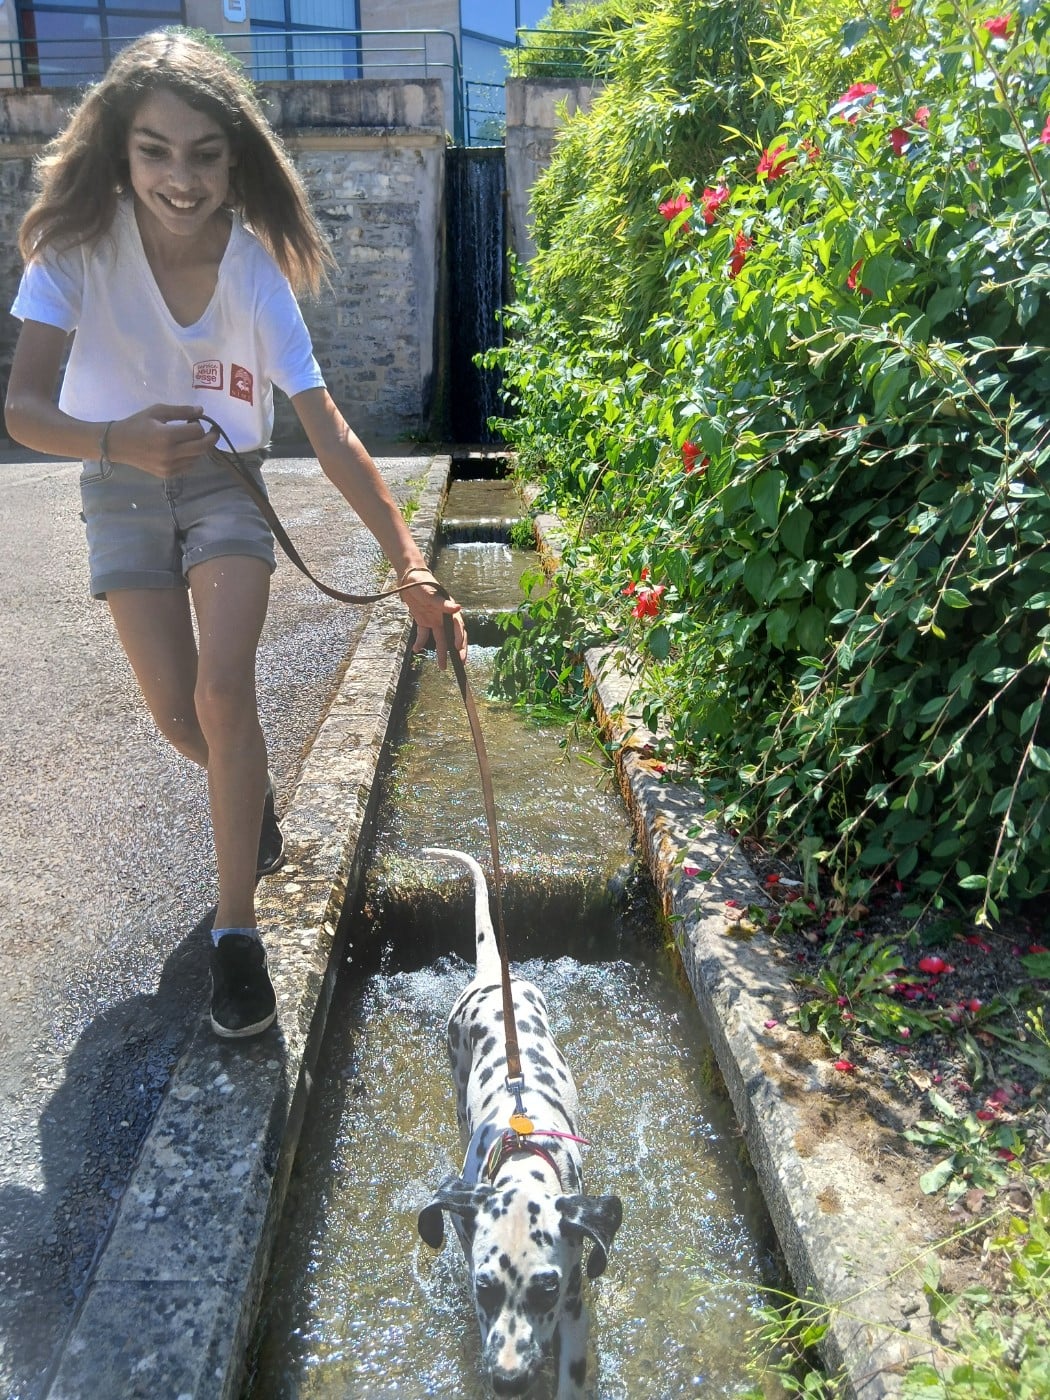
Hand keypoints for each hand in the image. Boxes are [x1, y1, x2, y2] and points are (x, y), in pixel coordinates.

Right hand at [105, 404, 219, 478]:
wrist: (117, 444)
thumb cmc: (137, 424)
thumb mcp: (157, 411)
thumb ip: (181, 411)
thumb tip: (202, 411)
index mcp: (167, 436)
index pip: (197, 431)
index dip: (199, 424)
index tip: (193, 419)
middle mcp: (170, 454)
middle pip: (203, 448)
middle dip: (210, 438)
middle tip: (212, 431)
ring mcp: (169, 467)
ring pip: (197, 458)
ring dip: (199, 448)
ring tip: (191, 439)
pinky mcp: (167, 475)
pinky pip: (188, 466)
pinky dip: (191, 457)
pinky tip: (184, 449)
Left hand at [403, 570, 467, 669]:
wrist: (409, 577)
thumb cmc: (422, 582)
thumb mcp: (432, 593)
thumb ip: (443, 604)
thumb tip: (458, 608)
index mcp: (449, 610)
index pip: (459, 627)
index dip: (460, 639)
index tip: (460, 651)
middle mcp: (444, 617)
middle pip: (453, 636)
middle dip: (457, 650)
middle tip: (460, 664)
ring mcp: (434, 619)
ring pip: (440, 639)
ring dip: (441, 653)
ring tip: (442, 667)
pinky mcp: (424, 621)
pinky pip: (424, 634)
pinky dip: (421, 642)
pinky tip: (416, 649)